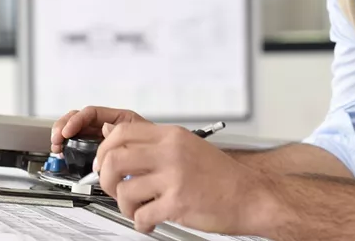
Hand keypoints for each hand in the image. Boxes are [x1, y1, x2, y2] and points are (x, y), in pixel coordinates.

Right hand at [50, 106, 146, 153]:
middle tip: (58, 138)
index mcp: (119, 120)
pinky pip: (76, 148)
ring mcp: (100, 140)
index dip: (77, 120)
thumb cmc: (155, 150)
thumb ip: (123, 132)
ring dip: (61, 137)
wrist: (159, 170)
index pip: (92, 113)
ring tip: (57, 146)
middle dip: (64, 126)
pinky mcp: (95, 155)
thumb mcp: (141, 136)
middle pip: (78, 119)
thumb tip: (105, 130)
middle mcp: (106, 128)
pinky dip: (66, 148)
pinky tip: (62, 153)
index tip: (68, 131)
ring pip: (74, 132)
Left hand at [95, 122, 277, 234]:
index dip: (105, 148)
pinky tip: (150, 220)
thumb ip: (153, 141)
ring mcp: (174, 177)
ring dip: (124, 205)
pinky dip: (140, 222)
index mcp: (172, 136)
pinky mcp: (178, 203)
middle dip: (106, 178)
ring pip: (124, 191)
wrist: (250, 195)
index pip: (122, 132)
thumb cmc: (220, 174)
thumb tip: (116, 133)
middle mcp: (171, 152)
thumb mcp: (186, 145)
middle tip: (114, 187)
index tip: (104, 162)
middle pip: (115, 159)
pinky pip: (141, 216)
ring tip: (137, 207)